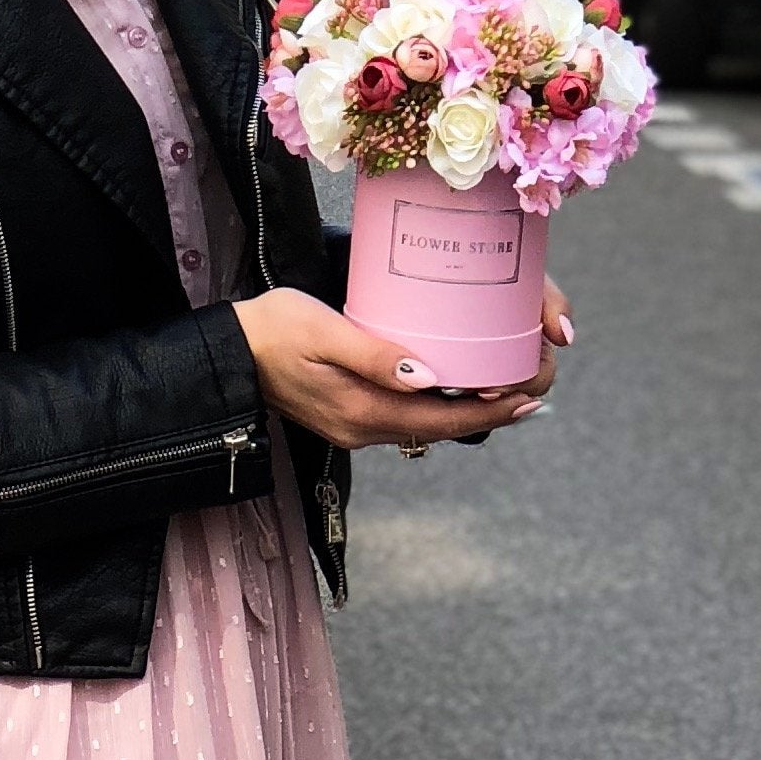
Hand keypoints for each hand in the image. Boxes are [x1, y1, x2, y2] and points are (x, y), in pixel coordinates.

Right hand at [233, 277, 572, 453]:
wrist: (227, 356)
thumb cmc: (271, 330)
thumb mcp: (322, 332)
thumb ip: (374, 356)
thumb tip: (429, 378)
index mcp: (361, 412)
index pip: (441, 420)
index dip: (488, 411)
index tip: (527, 397)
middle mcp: (362, 429)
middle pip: (440, 428)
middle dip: (488, 413)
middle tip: (533, 393)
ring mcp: (354, 427)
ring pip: (425, 426)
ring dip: (466, 412)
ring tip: (507, 392)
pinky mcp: (348, 416)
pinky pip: (406, 418)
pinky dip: (438, 407)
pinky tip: (456, 390)